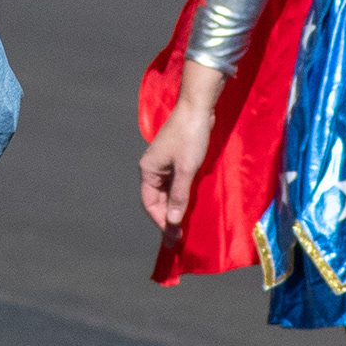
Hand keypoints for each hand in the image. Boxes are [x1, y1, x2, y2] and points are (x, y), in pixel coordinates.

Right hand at [139, 84, 220, 229]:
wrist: (197, 108)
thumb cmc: (190, 137)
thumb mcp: (186, 170)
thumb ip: (179, 197)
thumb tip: (172, 221)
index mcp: (149, 170)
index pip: (150, 203)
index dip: (161, 222)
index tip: (172, 238)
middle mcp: (152, 168)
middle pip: (157, 200)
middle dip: (167, 218)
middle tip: (179, 238)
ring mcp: (164, 163)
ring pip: (167, 192)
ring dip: (175, 208)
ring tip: (185, 226)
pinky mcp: (175, 159)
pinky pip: (175, 183)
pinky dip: (180, 196)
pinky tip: (189, 205)